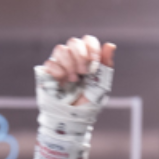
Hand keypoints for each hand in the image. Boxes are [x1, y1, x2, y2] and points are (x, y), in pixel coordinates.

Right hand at [31, 36, 116, 158]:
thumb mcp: (102, 85)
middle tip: (83, 73)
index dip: (91, 47)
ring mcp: (60, 65)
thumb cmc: (88, 103)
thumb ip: (105, 65)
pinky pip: (50, 63)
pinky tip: (62, 83)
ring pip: (60, 49)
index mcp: (87, 59)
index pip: (88, 40)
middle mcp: (73, 59)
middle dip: (79, 56)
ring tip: (73, 80)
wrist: (72, 118)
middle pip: (73, 42)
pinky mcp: (47, 72)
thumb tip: (111, 45)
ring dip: (68, 64)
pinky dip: (58, 72)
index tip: (94, 62)